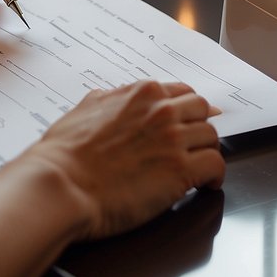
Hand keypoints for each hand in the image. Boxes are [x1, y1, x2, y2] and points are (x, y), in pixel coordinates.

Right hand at [23, 81, 224, 240]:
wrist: (59, 184)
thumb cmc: (63, 154)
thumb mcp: (85, 109)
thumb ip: (110, 99)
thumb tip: (118, 97)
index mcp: (141, 93)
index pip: (181, 92)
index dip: (184, 111)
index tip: (186, 122)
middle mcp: (162, 111)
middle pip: (202, 111)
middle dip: (198, 127)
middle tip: (191, 146)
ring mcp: (173, 139)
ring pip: (212, 137)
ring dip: (205, 152)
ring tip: (197, 168)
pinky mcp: (181, 171)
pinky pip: (216, 165)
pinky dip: (214, 175)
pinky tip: (205, 184)